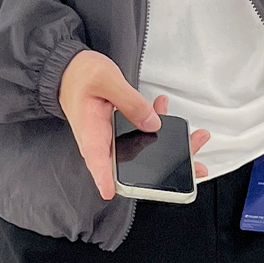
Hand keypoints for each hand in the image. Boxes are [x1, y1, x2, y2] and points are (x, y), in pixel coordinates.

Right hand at [57, 52, 209, 204]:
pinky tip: (166, 111)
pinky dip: (159, 126)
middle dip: (162, 168)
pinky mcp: (119, 133)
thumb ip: (130, 102)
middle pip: (130, 167)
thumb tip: (153, 124)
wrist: (69, 71)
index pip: (96, 162)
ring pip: (141, 153)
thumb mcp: (106, 80)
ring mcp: (112, 140)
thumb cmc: (79, 76)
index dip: (105, 179)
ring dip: (169, 147)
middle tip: (192, 164)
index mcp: (91, 133)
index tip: (111, 191)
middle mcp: (101, 142)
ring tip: (194, 138)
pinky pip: (141, 137)